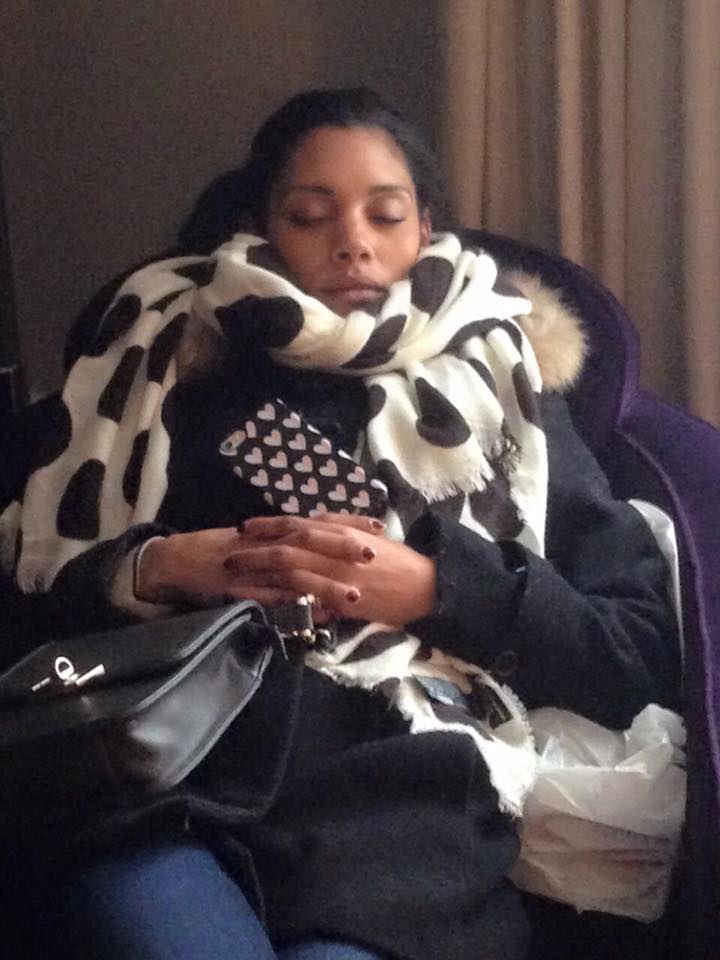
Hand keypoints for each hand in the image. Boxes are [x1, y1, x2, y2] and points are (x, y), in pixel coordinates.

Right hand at [134, 515, 386, 609]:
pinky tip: (316, 617)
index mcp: (276, 530)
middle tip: (374, 555)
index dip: (349, 523)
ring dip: (325, 584)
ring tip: (354, 596)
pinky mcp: (242, 589)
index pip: (319, 522)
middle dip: (343, 548)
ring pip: (296, 573)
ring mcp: (256, 567)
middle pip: (311, 541)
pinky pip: (272, 600)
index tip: (379, 527)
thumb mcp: (260, 540)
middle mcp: (269, 543)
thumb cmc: (224, 550)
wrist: (180, 559)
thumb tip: (325, 546)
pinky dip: (295, 607)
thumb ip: (290, 543)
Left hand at [227, 514, 436, 624]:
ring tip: (233, 579)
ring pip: (289, 571)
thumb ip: (339, 525)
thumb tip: (310, 520)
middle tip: (228, 553)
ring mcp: (337, 575)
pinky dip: (279, 600)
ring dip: (258, 574)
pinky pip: (305, 599)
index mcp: (341, 532)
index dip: (268, 525)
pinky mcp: (341, 600)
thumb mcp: (368, 534)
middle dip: (255, 549)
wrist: (424, 587)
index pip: (297, 524)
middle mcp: (335, 550)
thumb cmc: (398, 561)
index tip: (244, 527)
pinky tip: (258, 603)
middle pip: (286, 546)